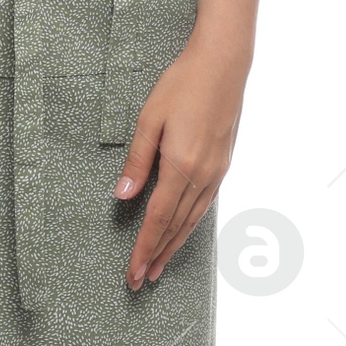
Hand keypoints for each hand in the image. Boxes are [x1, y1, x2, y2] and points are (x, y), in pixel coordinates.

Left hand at [115, 36, 248, 289]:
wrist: (223, 64)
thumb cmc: (183, 85)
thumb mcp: (149, 119)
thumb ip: (136, 162)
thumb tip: (122, 196)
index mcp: (181, 166)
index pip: (158, 220)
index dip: (144, 249)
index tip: (133, 272)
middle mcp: (202, 175)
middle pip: (177, 228)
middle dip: (157, 256)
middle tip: (141, 280)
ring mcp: (216, 171)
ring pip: (193, 220)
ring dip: (174, 246)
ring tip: (159, 266)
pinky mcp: (223, 164)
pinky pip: (204, 205)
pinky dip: (190, 225)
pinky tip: (182, 232)